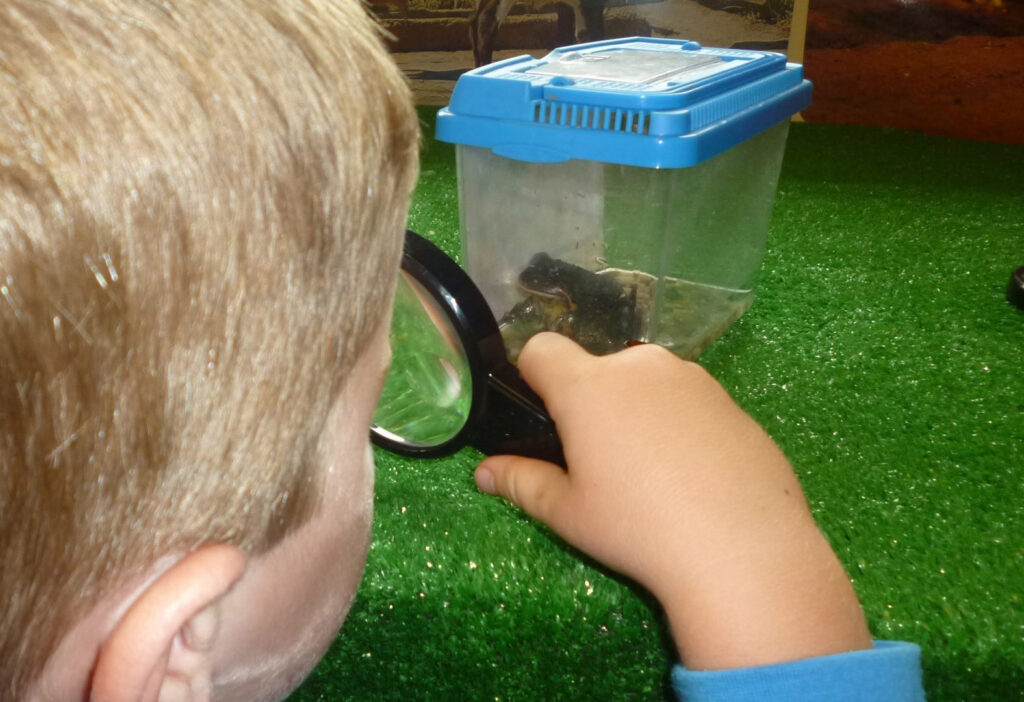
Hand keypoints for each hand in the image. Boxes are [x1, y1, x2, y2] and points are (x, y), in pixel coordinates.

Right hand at [475, 332, 871, 668]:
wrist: (742, 547)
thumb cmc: (638, 528)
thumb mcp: (568, 513)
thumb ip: (521, 483)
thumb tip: (484, 473)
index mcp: (589, 387)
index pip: (542, 349)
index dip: (534, 376)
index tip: (544, 415)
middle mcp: (640, 366)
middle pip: (599, 368)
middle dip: (592, 401)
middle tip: (601, 459)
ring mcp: (692, 378)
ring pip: (647, 383)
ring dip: (638, 409)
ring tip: (652, 472)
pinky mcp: (730, 399)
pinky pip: (688, 401)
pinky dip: (681, 424)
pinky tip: (694, 475)